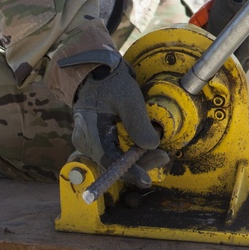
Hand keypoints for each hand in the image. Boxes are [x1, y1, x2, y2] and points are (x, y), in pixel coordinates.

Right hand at [70, 52, 161, 186]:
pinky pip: (112, 151)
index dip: (130, 172)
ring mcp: (89, 140)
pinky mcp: (95, 137)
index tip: (146, 180)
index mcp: (90, 133)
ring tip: (158, 152)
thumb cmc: (110, 81)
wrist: (94, 69)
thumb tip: (152, 145)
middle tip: (162, 156)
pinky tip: (143, 147)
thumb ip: (139, 124)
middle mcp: (86, 141)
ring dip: (135, 158)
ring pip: (114, 159)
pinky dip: (129, 152)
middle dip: (138, 164)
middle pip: (113, 163)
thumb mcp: (128, 100)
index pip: (110, 161)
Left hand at [206, 0, 248, 70]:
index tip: (218, 70)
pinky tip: (242, 47)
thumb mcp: (215, 27)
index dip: (227, 67)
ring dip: (243, 58)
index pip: (237, 65)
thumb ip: (213, 45)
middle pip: (246, 64)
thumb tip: (205, 58)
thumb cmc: (227, 7)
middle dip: (235, 64)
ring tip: (232, 55)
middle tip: (223, 63)